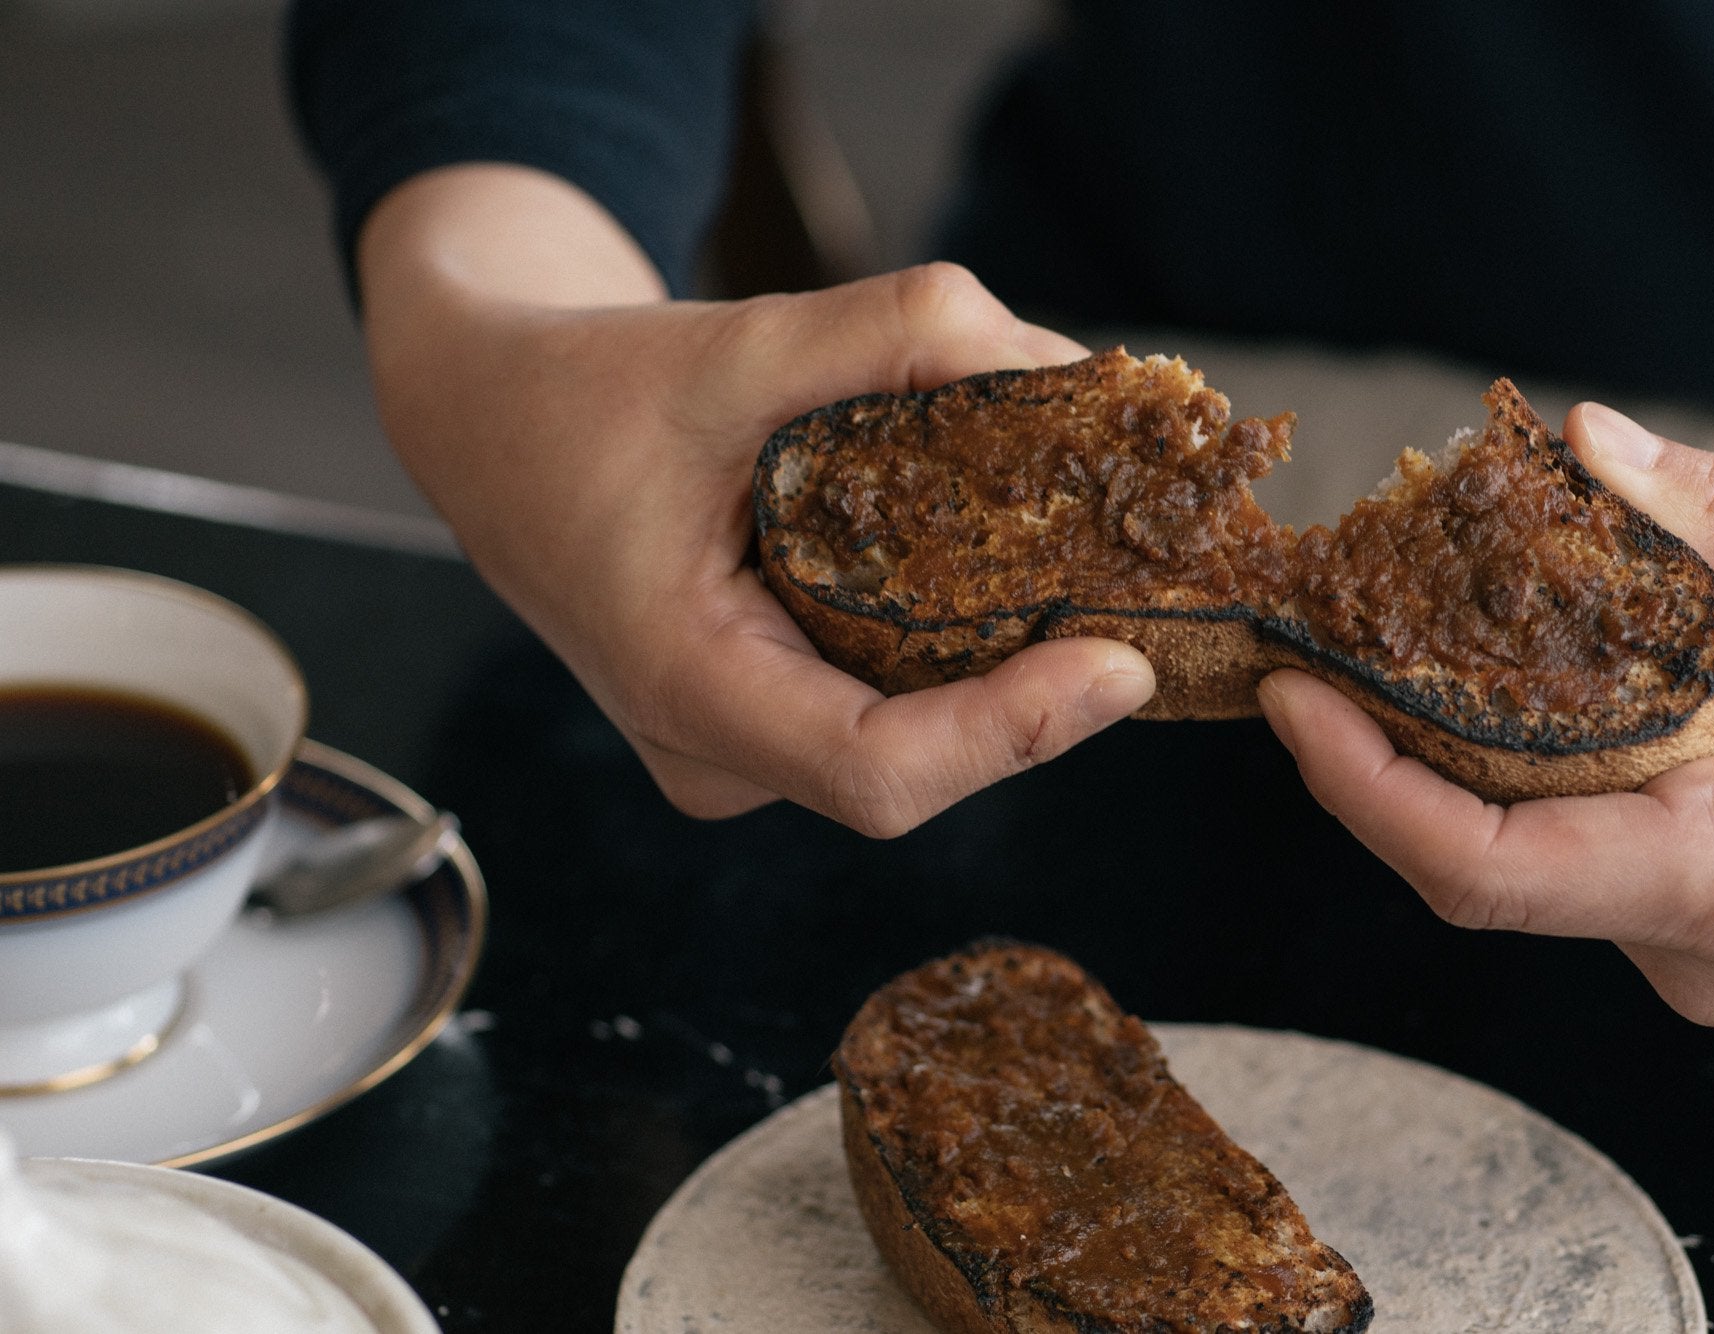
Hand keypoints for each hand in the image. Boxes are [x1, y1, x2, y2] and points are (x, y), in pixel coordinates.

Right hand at [356, 165, 1153, 835]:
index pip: (879, 773)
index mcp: (683, 685)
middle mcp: (718, 750)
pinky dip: (964, 646)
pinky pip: (891, 706)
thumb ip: (893, 333)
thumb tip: (1066, 366)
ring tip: (1096, 571)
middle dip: (1036, 688)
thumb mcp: (732, 341)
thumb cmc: (576, 397)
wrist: (493, 423)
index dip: (1012, 734)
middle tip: (1142, 590)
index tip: (1118, 665)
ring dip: (1010, 666)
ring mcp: (743, 749)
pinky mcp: (771, 718)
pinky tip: (1019, 571)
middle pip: (920, 759)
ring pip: (913, 736)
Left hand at [1259, 399, 1713, 1022]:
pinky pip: (1578, 854)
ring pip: (1525, 857)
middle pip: (1479, 858)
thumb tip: (1582, 440)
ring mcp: (1692, 954)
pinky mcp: (1702, 935)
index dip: (1358, 786)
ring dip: (1461, 754)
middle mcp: (1686, 948)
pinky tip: (1519, 685)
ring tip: (1406, 637)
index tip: (1291, 694)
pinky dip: (1533, 771)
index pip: (1478, 871)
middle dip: (1388, 749)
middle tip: (1330, 631)